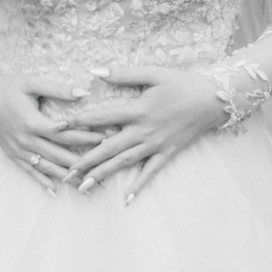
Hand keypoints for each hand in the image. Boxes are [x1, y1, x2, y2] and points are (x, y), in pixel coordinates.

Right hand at [0, 73, 102, 193]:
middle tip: (102, 169)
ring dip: (66, 177)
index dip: (85, 137)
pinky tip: (55, 191)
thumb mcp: (31, 82)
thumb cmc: (7, 87)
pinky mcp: (12, 154)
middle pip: (58, 154)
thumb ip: (57, 88)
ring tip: (86, 185)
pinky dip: (42, 181)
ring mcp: (18, 150)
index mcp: (32, 122)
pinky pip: (29, 171)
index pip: (64, 134)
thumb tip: (83, 92)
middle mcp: (25, 140)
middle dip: (82, 162)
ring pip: (46, 167)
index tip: (105, 140)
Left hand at [59, 66, 226, 200]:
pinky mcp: (168, 153)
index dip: (77, 122)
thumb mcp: (154, 73)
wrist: (215, 100)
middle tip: (64, 173)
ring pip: (124, 163)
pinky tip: (125, 199)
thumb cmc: (183, 83)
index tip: (56, 129)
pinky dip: (138, 186)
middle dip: (84, 161)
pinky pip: (150, 173)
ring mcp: (155, 145)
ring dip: (103, 175)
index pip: (100, 117)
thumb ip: (124, 74)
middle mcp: (143, 131)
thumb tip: (95, 71)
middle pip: (107, 147)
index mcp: (137, 109)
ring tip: (83, 187)